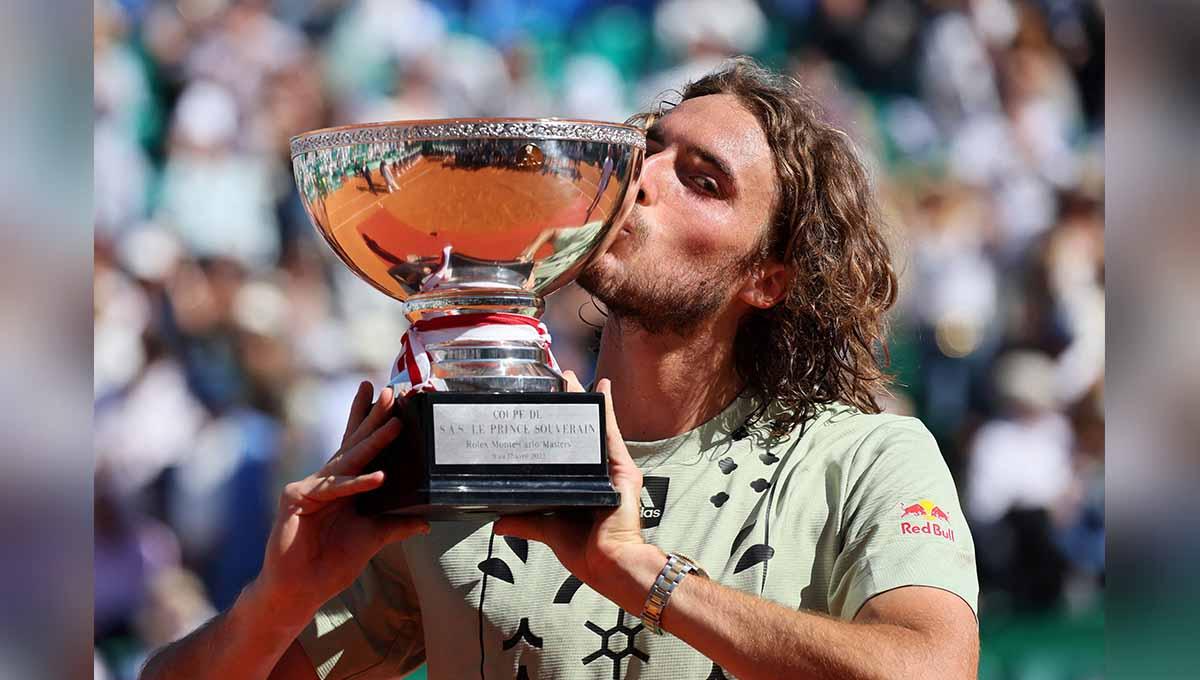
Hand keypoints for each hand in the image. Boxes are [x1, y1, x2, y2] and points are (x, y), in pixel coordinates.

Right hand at [252, 383, 429, 622]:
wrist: (300, 590)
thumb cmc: (330, 564)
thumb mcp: (373, 539)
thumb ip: (396, 526)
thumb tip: (427, 521)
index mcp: (343, 487)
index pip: (360, 449)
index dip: (372, 424)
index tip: (389, 398)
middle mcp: (327, 481)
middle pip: (354, 444)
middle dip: (372, 417)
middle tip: (388, 391)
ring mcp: (310, 487)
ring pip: (347, 461)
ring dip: (372, 441)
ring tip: (395, 424)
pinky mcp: (296, 498)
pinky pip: (334, 488)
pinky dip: (356, 484)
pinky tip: (378, 478)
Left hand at [494, 373, 662, 611]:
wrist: (610, 563)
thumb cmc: (588, 553)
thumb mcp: (548, 531)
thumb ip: (525, 522)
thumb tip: (498, 523)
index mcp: (583, 486)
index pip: (565, 451)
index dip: (556, 429)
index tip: (545, 409)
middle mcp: (598, 473)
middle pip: (578, 432)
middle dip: (569, 405)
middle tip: (558, 378)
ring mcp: (611, 469)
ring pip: (593, 425)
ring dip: (583, 399)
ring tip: (571, 376)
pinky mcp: (621, 469)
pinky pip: (610, 432)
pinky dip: (606, 409)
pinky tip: (602, 388)